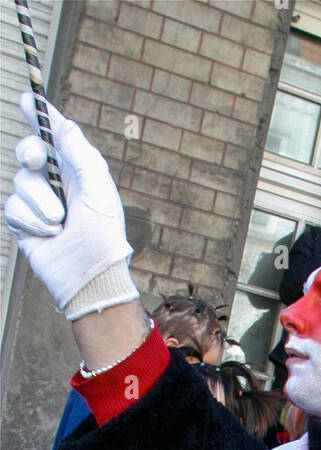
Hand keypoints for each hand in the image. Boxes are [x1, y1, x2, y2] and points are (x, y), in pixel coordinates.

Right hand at [4, 92, 135, 314]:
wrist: (89, 277)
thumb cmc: (103, 236)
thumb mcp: (98, 190)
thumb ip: (81, 153)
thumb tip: (64, 124)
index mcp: (78, 172)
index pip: (56, 138)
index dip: (41, 118)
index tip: (28, 99)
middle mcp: (57, 184)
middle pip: (29, 151)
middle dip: (30, 151)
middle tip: (37, 159)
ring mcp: (39, 204)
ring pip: (20, 181)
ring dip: (41, 202)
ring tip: (60, 222)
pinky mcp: (25, 223)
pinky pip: (14, 207)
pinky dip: (31, 220)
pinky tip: (49, 234)